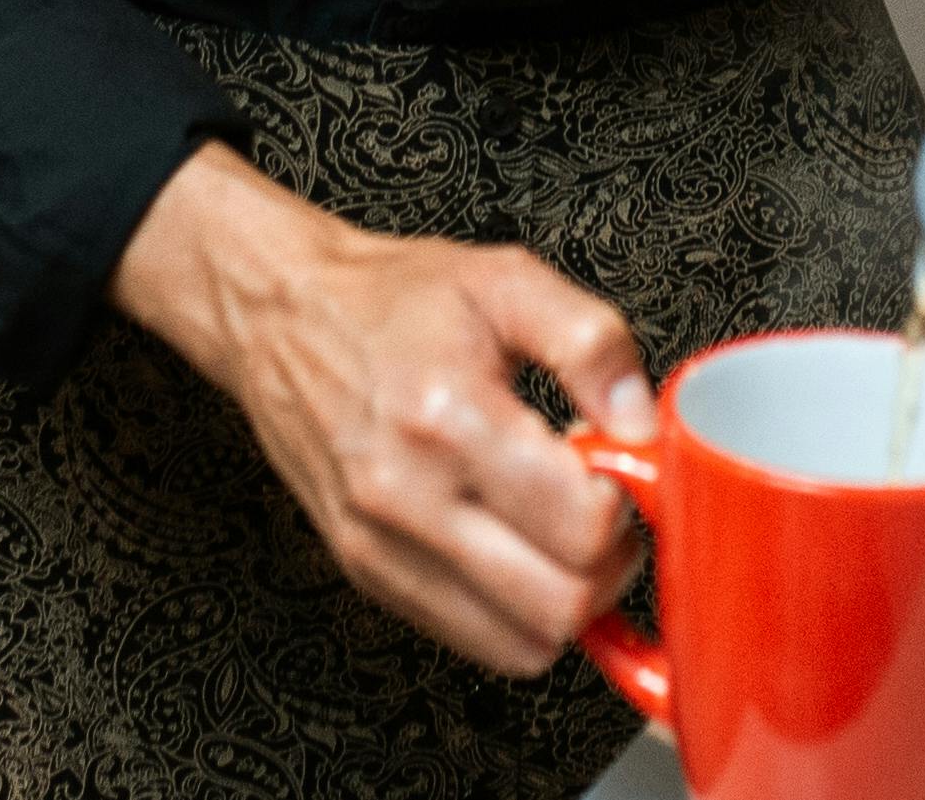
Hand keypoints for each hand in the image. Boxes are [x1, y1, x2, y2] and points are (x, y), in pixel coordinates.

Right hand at [111, 145, 655, 675]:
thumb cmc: (393, 301)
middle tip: (606, 510)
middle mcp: (407, 496)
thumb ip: (591, 343)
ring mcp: (382, 546)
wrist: (283, 319)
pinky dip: (517, 614)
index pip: (579, 526)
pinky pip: (473, 640)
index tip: (621, 469)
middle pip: (558, 604)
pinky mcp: (369, 574)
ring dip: (568, 602)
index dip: (627, 504)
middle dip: (609, 565)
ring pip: (521, 643)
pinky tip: (519, 550)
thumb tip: (641, 426)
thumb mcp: (507, 281)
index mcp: (448, 416)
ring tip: (562, 532)